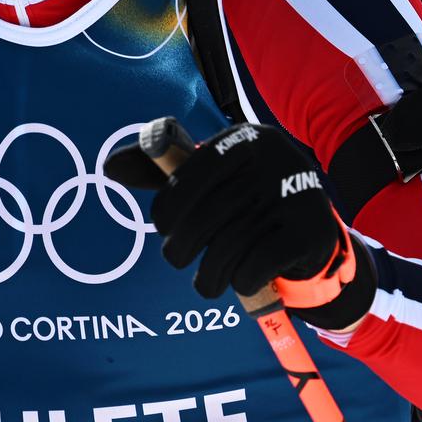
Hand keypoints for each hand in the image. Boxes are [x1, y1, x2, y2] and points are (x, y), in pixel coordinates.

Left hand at [107, 122, 374, 329]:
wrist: (312, 232)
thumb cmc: (244, 201)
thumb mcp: (206, 177)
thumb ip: (158, 169)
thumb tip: (108, 167)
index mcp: (243, 139)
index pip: (190, 174)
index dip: (167, 206)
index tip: (162, 227)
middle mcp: (274, 158)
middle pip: (206, 214)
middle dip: (181, 246)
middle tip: (177, 259)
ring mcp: (296, 193)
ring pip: (229, 244)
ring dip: (208, 274)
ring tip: (205, 283)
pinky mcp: (311, 231)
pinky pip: (257, 263)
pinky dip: (240, 281)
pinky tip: (238, 282)